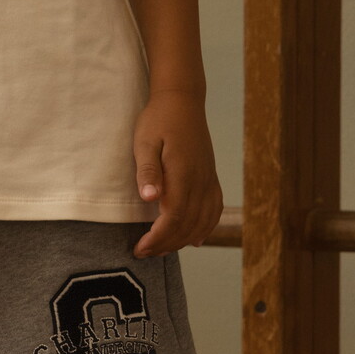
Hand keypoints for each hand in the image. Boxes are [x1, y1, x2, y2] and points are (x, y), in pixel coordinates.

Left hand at [130, 90, 224, 257]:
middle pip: (188, 225)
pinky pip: (214, 209)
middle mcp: (200, 180)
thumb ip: (148, 170)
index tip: (140, 248)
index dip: (158, 238)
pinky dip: (206, 228)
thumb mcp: (144, 141)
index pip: (174, 218)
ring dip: (183, 240)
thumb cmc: (158, 119)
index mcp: (183, 173)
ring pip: (203, 221)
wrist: (182, 100)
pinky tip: (195, 239)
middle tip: (144, 253)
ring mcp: (208, 179)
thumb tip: (150, 198)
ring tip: (161, 249)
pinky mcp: (211, 176)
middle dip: (166, 244)